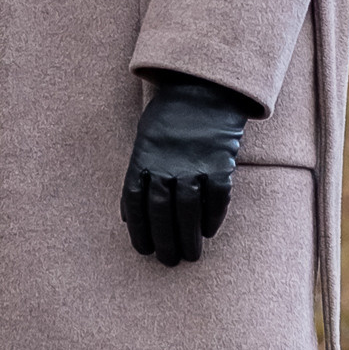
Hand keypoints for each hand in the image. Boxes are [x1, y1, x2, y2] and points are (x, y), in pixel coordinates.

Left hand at [121, 76, 250, 265]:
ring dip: (188, 237)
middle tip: (169, 260)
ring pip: (188, 210)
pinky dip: (212, 217)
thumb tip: (128, 216)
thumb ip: (139, 175)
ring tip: (191, 255)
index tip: (143, 250)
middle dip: (164, 240)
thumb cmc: (170, 116)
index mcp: (143, 157)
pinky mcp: (220, 163)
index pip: (136, 202)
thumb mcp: (145, 139)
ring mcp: (194, 163)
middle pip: (161, 211)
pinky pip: (216, 197)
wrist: (204, 88)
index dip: (139, 230)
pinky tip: (208, 231)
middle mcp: (167, 163)